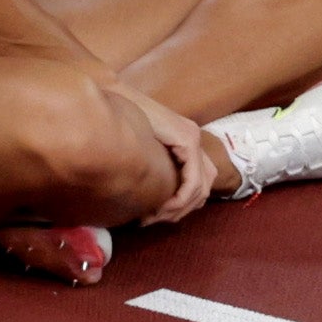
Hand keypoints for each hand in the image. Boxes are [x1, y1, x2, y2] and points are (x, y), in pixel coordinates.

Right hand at [122, 87, 218, 224]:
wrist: (119, 100)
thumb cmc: (123, 123)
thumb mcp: (143, 152)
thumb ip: (153, 167)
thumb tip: (150, 198)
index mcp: (187, 143)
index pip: (198, 183)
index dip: (181, 206)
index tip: (154, 217)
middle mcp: (195, 141)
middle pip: (202, 189)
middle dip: (180, 211)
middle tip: (152, 220)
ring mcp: (194, 138)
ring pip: (200, 189)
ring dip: (179, 209)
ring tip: (153, 216)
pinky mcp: (188, 139)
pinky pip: (193, 181)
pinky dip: (180, 198)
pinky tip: (162, 206)